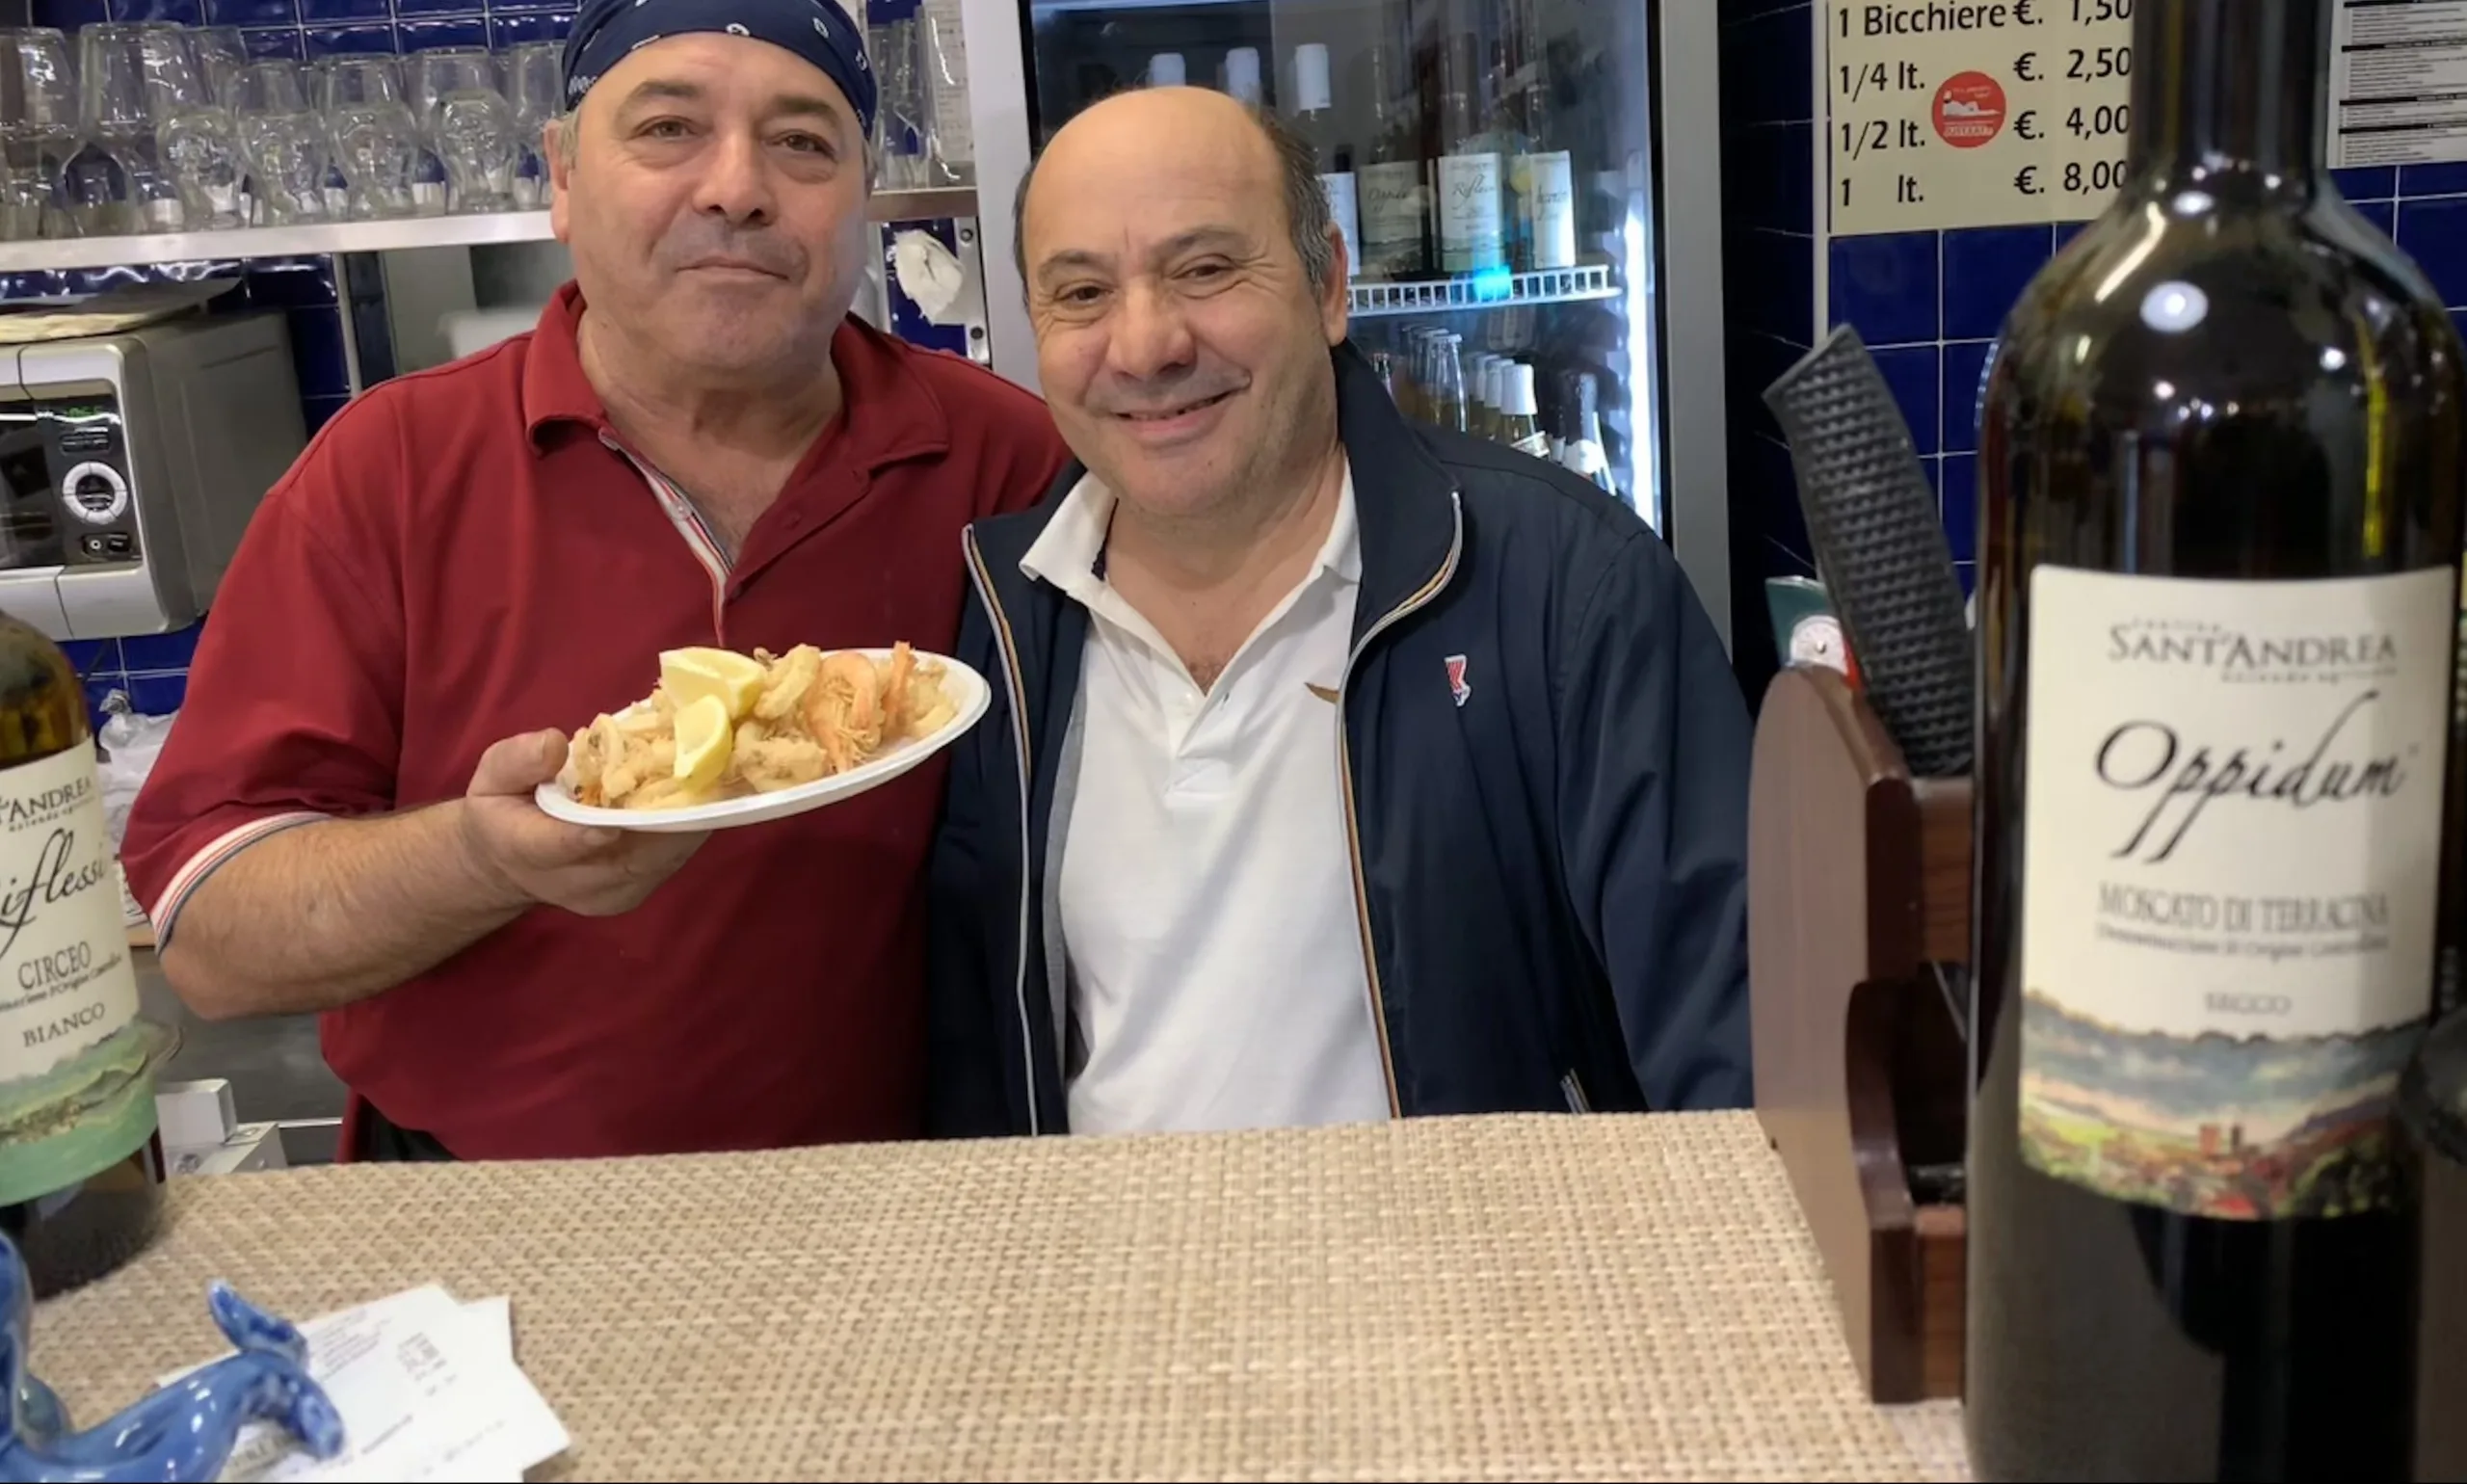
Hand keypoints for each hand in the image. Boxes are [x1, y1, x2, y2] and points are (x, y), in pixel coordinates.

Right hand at [457, 731, 710, 916]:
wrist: (509, 865)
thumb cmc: (502, 810)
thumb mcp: (492, 776)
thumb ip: (518, 760)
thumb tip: (555, 744)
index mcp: (526, 848)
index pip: (562, 844)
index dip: (596, 830)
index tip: (624, 812)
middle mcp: (572, 881)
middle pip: (629, 854)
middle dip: (668, 814)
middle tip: (704, 771)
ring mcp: (608, 894)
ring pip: (659, 859)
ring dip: (689, 820)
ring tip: (716, 777)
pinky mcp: (632, 893)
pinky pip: (668, 861)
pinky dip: (688, 829)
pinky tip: (705, 797)